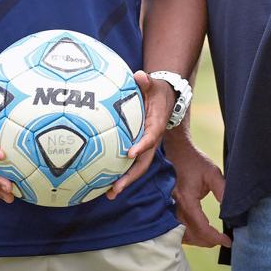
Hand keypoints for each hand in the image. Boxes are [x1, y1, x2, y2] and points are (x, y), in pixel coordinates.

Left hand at [106, 70, 174, 198]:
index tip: (129, 153)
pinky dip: (120, 173)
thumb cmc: (156, 91)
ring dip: (124, 181)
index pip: (150, 137)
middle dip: (130, 177)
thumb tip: (139, 76)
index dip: (142, 146)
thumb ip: (146, 81)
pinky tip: (104, 182)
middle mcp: (152, 139)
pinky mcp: (139, 147)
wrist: (166, 99)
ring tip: (108, 194)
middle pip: (143, 162)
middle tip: (115, 188)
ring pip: (137, 167)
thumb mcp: (153, 84)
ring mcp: (146, 146)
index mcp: (156, 125)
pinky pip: (131, 162)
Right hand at [165, 132, 229, 246]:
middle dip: (208, 241)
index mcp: (186, 199)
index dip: (216, 237)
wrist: (175, 149)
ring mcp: (169, 208)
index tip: (228, 240)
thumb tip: (231, 211)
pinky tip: (198, 233)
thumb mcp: (213, 173)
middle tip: (222, 241)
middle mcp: (175, 207)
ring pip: (181, 234)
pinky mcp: (167, 207)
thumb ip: (223, 192)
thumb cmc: (194, 160)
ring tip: (213, 239)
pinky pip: (175, 228)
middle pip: (191, 235)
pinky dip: (187, 234)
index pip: (202, 227)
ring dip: (197, 240)